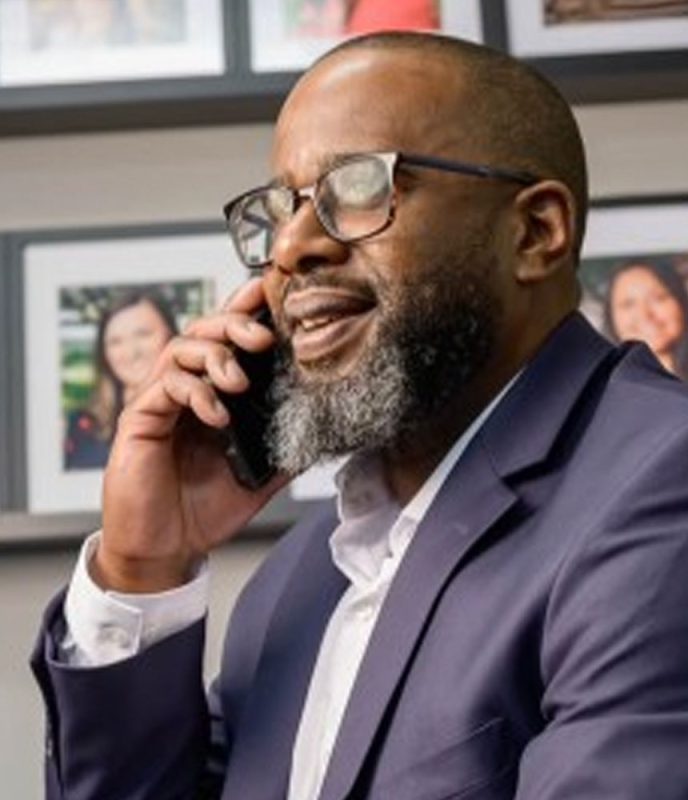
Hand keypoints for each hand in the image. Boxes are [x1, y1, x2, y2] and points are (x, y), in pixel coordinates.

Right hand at [95, 278, 289, 592]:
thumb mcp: (262, 473)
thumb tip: (326, 427)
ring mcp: (162, 401)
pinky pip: (165, 387)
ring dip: (216, 357)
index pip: (231, 342)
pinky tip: (218, 414)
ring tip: (240, 381)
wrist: (169, 548)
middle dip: (235, 324)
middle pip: (205, 331)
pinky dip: (196, 393)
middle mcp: (188, 389)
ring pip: (182, 349)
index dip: (249, 313)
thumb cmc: (207, 507)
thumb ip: (288, 446)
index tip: (273, 295)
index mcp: (217, 394)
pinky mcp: (141, 418)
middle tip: (262, 339)